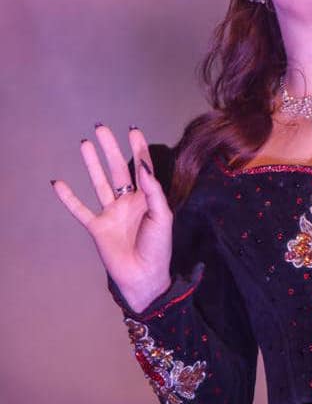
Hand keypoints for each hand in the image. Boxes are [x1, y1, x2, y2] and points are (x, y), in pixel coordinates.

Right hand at [52, 124, 172, 312]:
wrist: (144, 276)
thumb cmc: (158, 247)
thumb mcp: (162, 217)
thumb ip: (153, 191)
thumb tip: (144, 167)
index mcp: (148, 198)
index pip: (142, 167)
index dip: (138, 148)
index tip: (132, 129)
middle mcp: (129, 202)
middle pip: (118, 169)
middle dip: (110, 148)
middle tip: (101, 128)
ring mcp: (112, 213)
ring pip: (100, 182)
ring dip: (92, 164)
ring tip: (85, 143)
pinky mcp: (97, 227)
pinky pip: (80, 209)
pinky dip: (68, 197)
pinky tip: (58, 183)